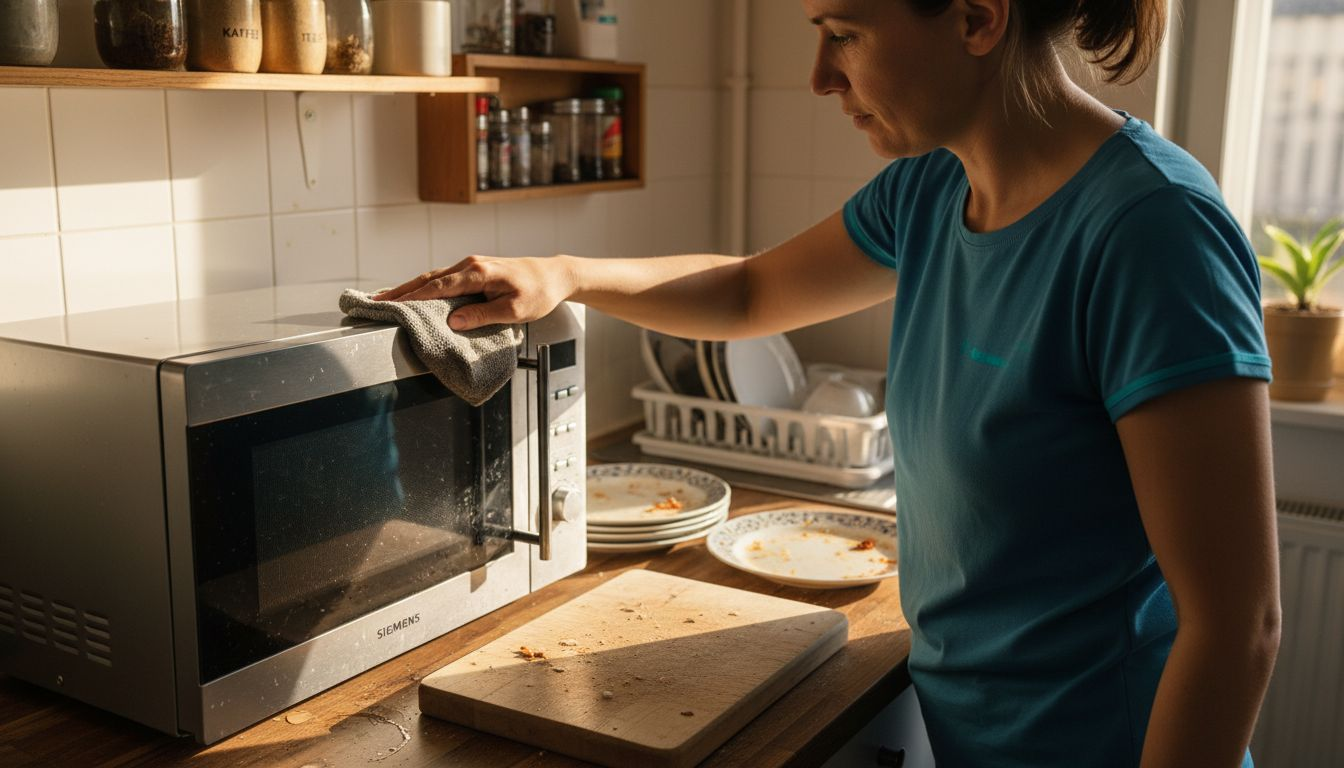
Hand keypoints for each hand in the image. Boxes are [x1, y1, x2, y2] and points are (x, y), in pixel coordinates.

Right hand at [371, 255, 573, 330]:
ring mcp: (471, 266)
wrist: (555, 275)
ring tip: (387, 300)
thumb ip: (483, 315)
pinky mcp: (474, 271)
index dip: (412, 298)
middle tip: (376, 303)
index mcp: (478, 272)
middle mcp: (471, 264)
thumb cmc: (539, 292)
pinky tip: (414, 294)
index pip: (437, 287)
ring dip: (409, 288)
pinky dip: (425, 286)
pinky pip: (443, 279)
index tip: (391, 307)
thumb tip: (454, 321)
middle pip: (428, 278)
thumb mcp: (515, 310)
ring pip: (433, 277)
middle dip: (401, 291)